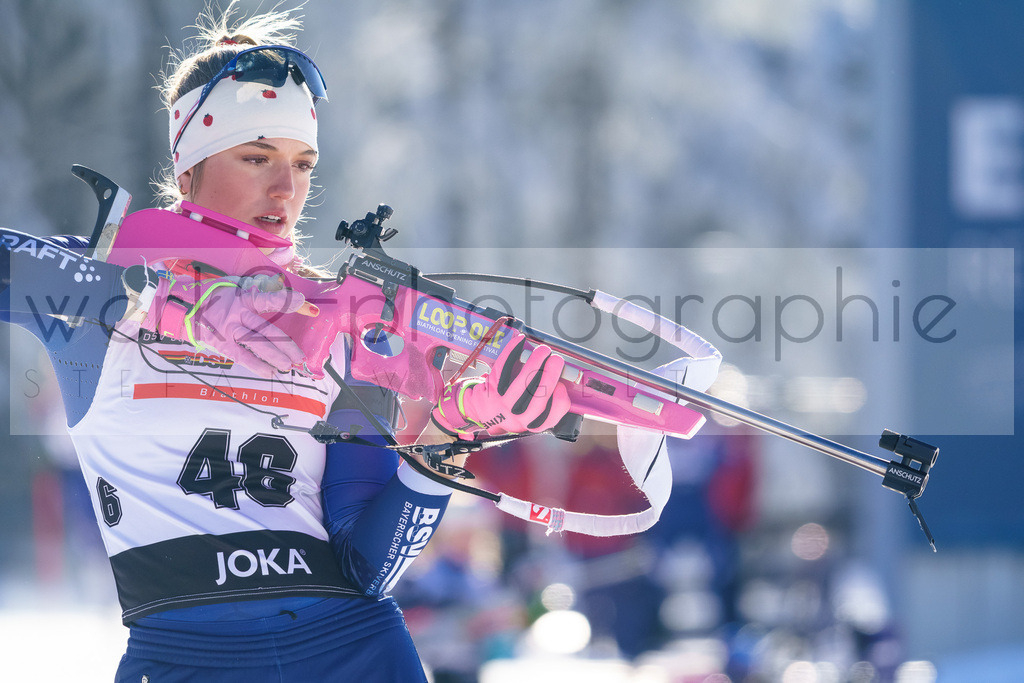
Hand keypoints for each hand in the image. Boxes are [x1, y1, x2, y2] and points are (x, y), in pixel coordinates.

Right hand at [143, 273, 314, 377]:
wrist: (182, 307)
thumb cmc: (213, 295)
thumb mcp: (234, 285)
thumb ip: (257, 287)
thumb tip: (279, 288)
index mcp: (242, 297)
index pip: (266, 298)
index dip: (284, 300)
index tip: (301, 302)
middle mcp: (237, 314)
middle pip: (266, 330)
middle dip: (286, 345)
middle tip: (299, 356)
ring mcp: (229, 330)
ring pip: (256, 345)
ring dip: (275, 357)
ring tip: (289, 367)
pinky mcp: (222, 344)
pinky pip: (241, 356)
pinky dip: (256, 365)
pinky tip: (270, 372)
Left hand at [431, 332, 569, 438]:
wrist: (479, 412)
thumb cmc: (511, 409)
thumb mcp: (528, 415)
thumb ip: (546, 402)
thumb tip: (562, 377)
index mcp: (531, 424)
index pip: (550, 418)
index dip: (559, 402)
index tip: (562, 386)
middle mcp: (516, 418)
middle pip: (537, 398)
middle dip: (550, 376)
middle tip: (557, 359)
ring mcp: (501, 405)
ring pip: (521, 384)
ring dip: (534, 363)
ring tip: (543, 350)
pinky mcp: (489, 390)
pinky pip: (502, 368)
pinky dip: (512, 352)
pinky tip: (520, 341)